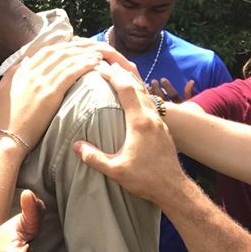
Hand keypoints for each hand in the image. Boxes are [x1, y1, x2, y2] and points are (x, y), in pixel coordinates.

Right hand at [0, 42, 107, 153]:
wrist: (7, 137)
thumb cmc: (5, 119)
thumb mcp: (2, 90)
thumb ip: (12, 74)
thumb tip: (23, 64)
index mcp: (20, 71)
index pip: (45, 51)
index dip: (64, 46)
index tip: (77, 47)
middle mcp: (31, 73)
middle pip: (58, 51)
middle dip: (78, 47)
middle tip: (92, 47)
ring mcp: (40, 82)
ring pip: (66, 60)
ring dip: (85, 54)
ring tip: (99, 53)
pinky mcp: (50, 93)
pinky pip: (70, 73)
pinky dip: (84, 65)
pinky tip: (95, 63)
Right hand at [74, 62, 186, 204]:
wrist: (175, 189)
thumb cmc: (146, 179)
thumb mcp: (116, 170)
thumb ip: (94, 158)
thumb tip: (76, 146)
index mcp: (140, 122)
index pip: (126, 90)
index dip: (113, 76)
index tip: (100, 67)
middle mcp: (152, 118)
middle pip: (137, 86)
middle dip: (122, 73)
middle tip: (108, 63)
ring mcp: (159, 123)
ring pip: (146, 94)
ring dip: (132, 82)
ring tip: (119, 74)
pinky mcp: (162, 129)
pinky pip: (149, 103)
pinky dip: (139, 93)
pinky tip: (133, 98)